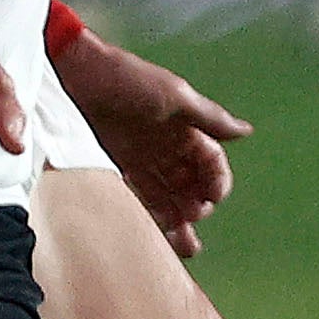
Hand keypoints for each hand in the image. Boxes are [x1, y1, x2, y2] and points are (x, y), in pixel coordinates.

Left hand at [52, 28, 250, 258]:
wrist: (72, 74)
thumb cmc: (126, 78)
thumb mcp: (173, 96)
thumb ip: (209, 118)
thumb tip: (246, 132)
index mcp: (185, 128)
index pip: (210, 162)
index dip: (216, 181)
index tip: (212, 198)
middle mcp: (165, 147)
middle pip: (190, 185)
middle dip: (196, 206)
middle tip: (192, 221)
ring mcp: (140, 160)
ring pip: (166, 197)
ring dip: (176, 219)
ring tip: (181, 244)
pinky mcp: (114, 169)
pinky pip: (138, 199)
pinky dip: (148, 216)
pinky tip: (152, 233)